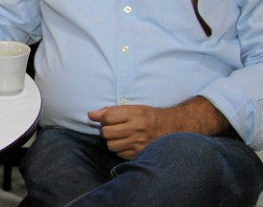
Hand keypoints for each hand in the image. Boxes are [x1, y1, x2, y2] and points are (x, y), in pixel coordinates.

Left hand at [87, 97, 229, 159]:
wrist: (172, 128)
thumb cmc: (148, 116)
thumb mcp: (131, 108)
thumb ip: (109, 111)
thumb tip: (90, 115)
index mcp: (134, 114)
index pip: (106, 118)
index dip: (105, 119)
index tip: (111, 119)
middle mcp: (137, 129)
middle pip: (106, 133)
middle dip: (106, 131)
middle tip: (115, 129)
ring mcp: (139, 143)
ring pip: (110, 145)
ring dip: (112, 141)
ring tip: (121, 137)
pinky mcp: (140, 154)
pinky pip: (119, 154)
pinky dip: (120, 150)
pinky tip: (127, 144)